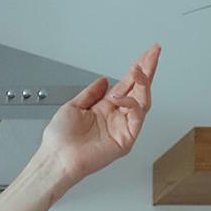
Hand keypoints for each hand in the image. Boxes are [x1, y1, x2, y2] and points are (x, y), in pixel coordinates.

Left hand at [38, 42, 159, 189]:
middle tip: (154, 52)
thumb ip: (90, 93)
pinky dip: (131, 104)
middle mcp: (115, 118)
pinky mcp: (125, 141)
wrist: (56, 158)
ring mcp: (121, 129)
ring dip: (142, 83)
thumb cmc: (60, 139)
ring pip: (143, 102)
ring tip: (137, 70)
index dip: (138, 68)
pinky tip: (120, 97)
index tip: (147, 53)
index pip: (127, 85)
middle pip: (139, 90)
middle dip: (148, 70)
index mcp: (104, 109)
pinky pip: (137, 118)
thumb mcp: (73, 106)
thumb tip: (103, 80)